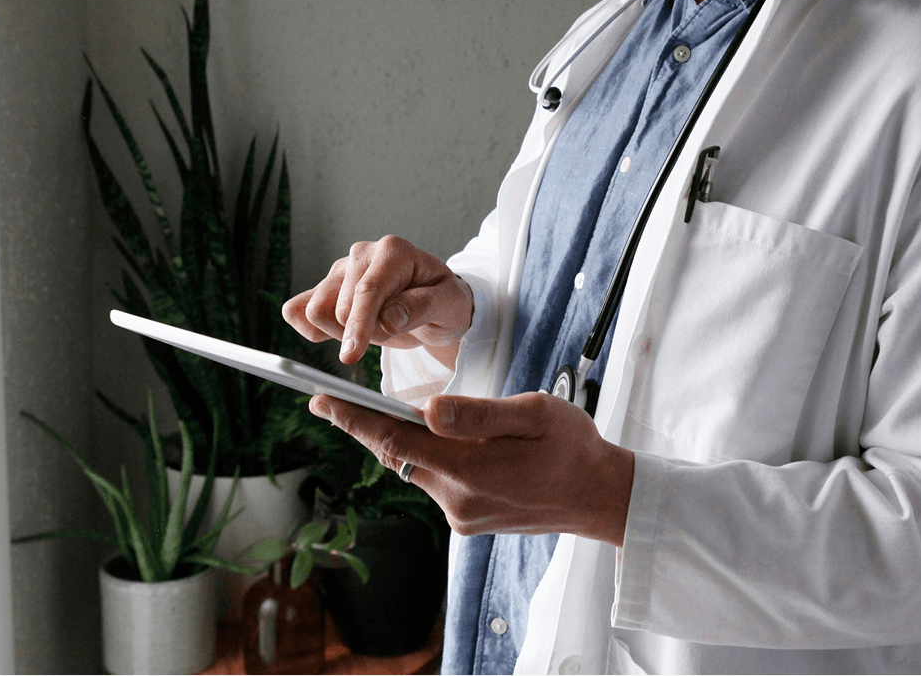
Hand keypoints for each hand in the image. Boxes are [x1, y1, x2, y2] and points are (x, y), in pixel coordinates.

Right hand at [282, 235, 472, 366]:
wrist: (433, 300)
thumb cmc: (442, 300)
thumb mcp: (449, 306)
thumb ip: (421, 308)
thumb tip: (388, 318)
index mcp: (393, 252)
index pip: (367, 291)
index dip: (358, 325)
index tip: (351, 356)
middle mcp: (362, 254)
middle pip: (337, 308)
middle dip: (364, 333)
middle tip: (393, 330)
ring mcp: (340, 270)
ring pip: (315, 312)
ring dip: (343, 333)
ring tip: (375, 327)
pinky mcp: (325, 287)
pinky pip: (297, 311)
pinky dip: (313, 329)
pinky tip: (343, 333)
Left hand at [307, 390, 634, 546]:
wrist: (601, 497)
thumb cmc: (572, 447)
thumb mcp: (532, 413)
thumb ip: (478, 414)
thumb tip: (429, 409)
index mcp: (471, 468)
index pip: (397, 440)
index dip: (354, 420)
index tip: (319, 401)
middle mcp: (458, 498)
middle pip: (399, 455)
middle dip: (366, 426)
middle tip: (328, 400)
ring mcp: (462, 514)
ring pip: (417, 468)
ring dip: (402, 440)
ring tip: (382, 411)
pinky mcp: (469, 520)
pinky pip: (436, 481)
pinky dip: (430, 457)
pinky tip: (440, 439)